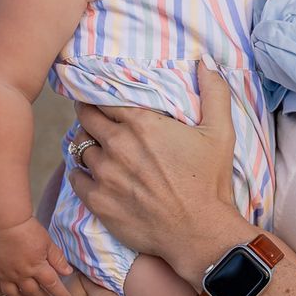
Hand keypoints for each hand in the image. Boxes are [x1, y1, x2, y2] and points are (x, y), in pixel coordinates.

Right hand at [0, 219, 72, 295]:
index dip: (61, 294)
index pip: (52, 285)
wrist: (4, 221)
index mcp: (37, 267)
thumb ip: (57, 259)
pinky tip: (7, 290)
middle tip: (46, 295)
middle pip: (34, 294)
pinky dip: (2, 293)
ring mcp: (5, 274)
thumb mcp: (47, 242)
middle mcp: (21, 274)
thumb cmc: (27, 229)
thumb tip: (67, 272)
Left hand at [69, 60, 247, 273]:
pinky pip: (75, 178)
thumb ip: (214, 92)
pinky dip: (80, 173)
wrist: (200, 233)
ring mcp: (105, 175)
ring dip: (86, 144)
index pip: (105, 98)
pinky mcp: (98, 202)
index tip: (100, 97)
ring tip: (96, 147)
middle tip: (94, 118)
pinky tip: (90, 173)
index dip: (100, 96)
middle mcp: (117, 146)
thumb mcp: (220, 132)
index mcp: (142, 124)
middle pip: (86, 118)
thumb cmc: (211, 182)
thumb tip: (207, 62)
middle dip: (88, 115)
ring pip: (79, 147)